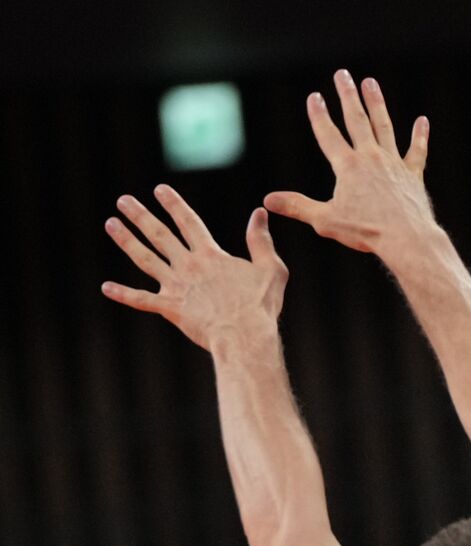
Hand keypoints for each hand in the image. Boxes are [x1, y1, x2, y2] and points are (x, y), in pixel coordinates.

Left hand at [102, 187, 286, 350]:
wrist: (244, 336)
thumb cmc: (261, 305)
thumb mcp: (270, 269)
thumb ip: (261, 241)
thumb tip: (259, 213)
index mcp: (211, 256)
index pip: (188, 222)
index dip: (174, 204)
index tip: (159, 189)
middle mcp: (188, 266)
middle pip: (159, 235)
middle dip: (140, 215)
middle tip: (123, 200)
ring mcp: (176, 287)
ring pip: (145, 259)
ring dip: (126, 240)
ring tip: (111, 224)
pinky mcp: (170, 309)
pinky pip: (141, 300)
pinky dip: (123, 294)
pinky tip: (106, 287)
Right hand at [265, 70, 431, 254]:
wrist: (407, 238)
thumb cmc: (367, 232)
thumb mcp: (325, 220)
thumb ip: (297, 207)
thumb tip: (268, 200)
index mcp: (348, 167)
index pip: (328, 135)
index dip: (319, 115)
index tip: (315, 96)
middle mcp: (371, 158)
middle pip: (357, 120)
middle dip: (347, 96)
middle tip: (342, 74)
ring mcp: (394, 164)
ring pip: (384, 126)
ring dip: (377, 103)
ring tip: (370, 83)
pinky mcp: (413, 175)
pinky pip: (417, 151)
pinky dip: (419, 136)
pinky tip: (422, 121)